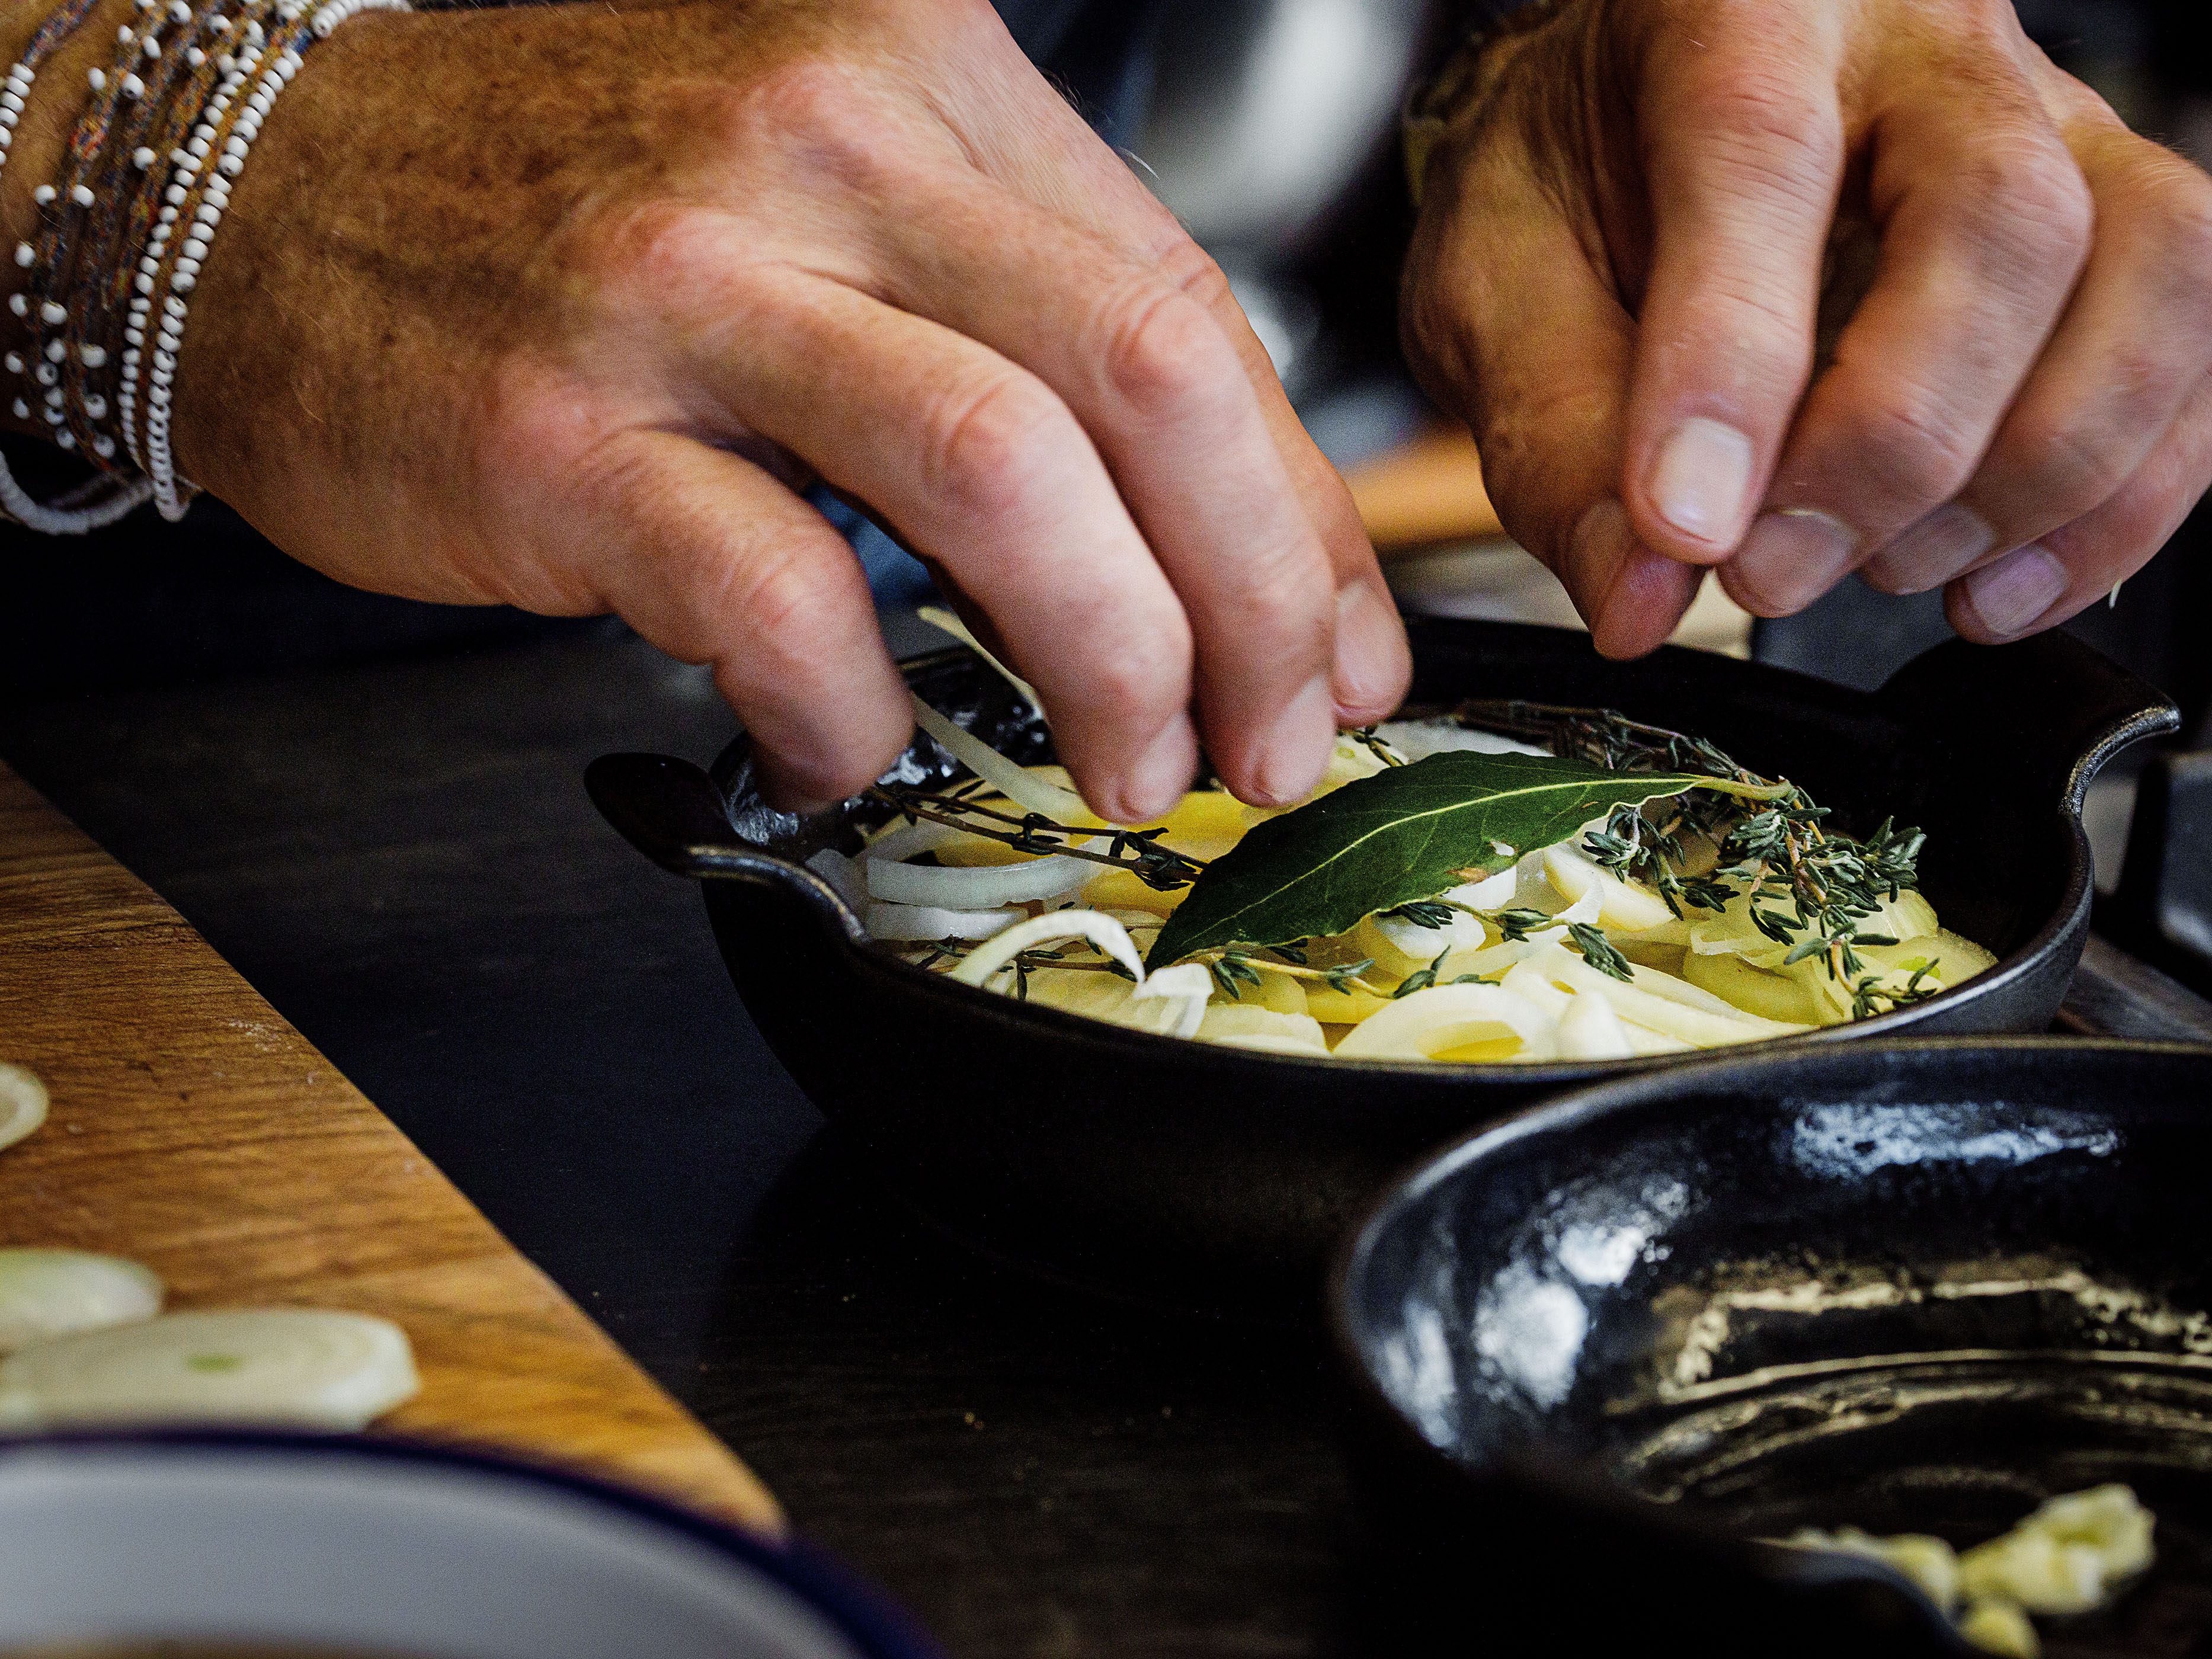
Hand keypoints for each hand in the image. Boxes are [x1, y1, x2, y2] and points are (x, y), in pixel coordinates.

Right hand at [165, 0, 1408, 817]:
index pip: (1192, 310)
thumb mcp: (836, 204)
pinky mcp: (564, 429)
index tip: (1339, 655)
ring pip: (1000, 478)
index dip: (1300, 518)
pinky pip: (782, 598)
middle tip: (1269, 746)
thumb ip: (1023, 336)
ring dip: (1107, 658)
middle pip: (1145, 382)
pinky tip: (853, 746)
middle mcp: (825, 140)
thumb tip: (1211, 542)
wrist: (271, 196)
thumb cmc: (579, 214)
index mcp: (927, 75)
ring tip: (1125, 771)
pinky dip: (852, 708)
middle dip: (1256, 604)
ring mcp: (690, 281)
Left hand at [1401, 0, 2211, 655]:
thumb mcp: (1495, 288)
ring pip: (2144, 273)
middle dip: (1893, 440)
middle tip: (1770, 572)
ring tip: (1886, 574)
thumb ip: (1555, 437)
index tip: (1689, 527)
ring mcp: (2055, 122)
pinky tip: (1995, 586)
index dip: (1733, 364)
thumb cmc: (1574, 176)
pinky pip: (2195, 353)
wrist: (1635, 113)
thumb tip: (1639, 597)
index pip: (1760, 161)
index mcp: (1738, 14)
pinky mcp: (2119, 220)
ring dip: (2031, 475)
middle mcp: (1926, 45)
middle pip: (1999, 218)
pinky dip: (2119, 504)